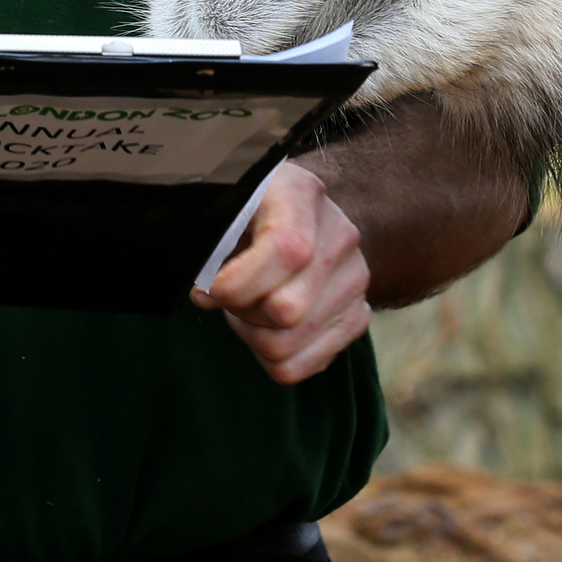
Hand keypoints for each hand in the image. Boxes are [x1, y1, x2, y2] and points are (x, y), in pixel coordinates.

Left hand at [191, 161, 370, 383]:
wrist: (302, 214)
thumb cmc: (249, 211)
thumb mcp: (226, 210)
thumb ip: (211, 245)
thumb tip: (205, 296)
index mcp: (301, 194)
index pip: (287, 250)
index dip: (239, 282)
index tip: (211, 288)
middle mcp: (340, 237)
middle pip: (285, 310)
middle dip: (241, 312)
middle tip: (228, 297)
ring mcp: (355, 279)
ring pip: (286, 345)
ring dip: (252, 335)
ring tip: (247, 308)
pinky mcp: (357, 317)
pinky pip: (299, 367)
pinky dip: (270, 357)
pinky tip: (266, 327)